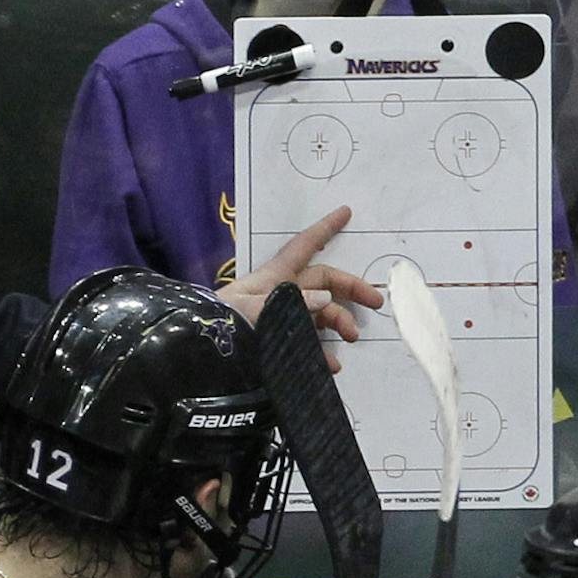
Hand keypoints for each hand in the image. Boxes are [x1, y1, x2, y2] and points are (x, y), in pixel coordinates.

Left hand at [218, 206, 383, 370]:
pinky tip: (330, 365)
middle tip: (376, 303)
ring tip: (351, 339)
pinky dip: (322, 354)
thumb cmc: (222, 326)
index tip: (344, 212)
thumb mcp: (253, 310)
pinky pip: (307, 342)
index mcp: (274, 277)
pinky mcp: (279, 342)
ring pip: (320, 314)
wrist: (201, 359)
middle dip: (351, 289)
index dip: (324, 228)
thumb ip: (291, 303)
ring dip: (339, 323)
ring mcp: (281, 318)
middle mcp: (281, 293)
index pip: (304, 246)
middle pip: (323, 282)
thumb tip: (326, 299)